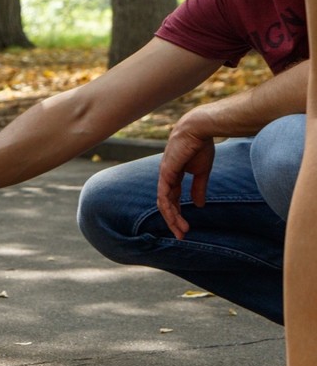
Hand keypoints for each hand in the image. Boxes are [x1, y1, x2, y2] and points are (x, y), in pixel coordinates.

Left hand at [156, 117, 215, 239]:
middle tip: (181, 235)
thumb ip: (199, 188)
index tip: (185, 227)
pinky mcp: (165, 174)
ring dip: (172, 218)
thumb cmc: (200, 146)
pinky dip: (169, 208)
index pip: (173, 199)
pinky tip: (175, 218)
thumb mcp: (201, 172)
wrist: (199, 129)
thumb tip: (199, 205)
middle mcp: (166, 178)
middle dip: (173, 220)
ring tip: (181, 231)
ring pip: (164, 203)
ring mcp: (164, 176)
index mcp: (174, 176)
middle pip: (166, 204)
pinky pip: (164, 195)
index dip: (177, 213)